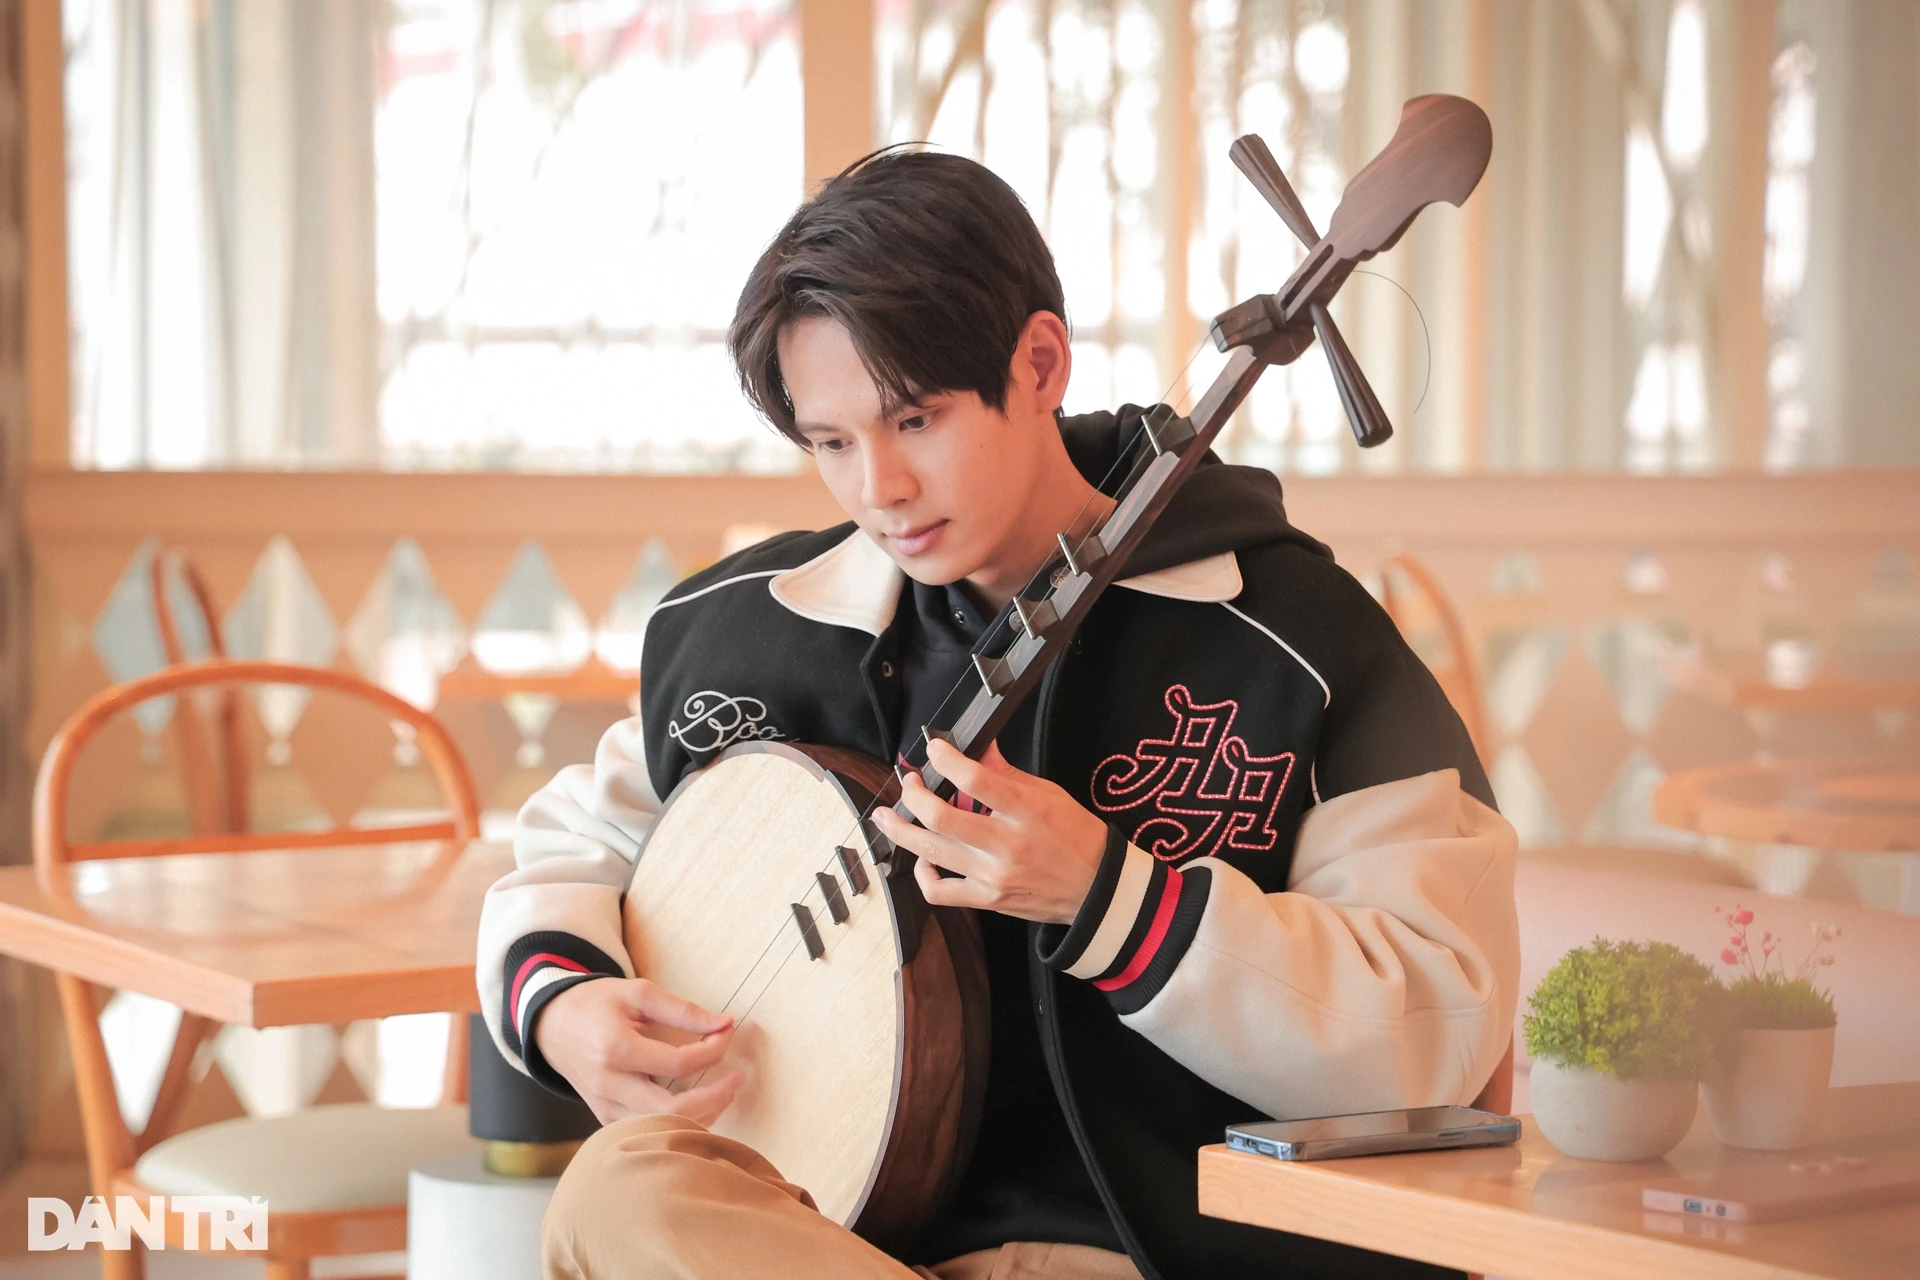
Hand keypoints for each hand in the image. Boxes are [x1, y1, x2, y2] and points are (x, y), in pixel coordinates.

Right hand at [534, 977, 743, 1125]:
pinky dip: (679, 1123)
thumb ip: (682, 1010)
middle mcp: (609, 1085)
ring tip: (724, 1090)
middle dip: (716, 1096)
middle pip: (674, 1110)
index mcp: (615, 1049)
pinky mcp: (605, 1118)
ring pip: (663, 1128)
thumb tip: (724, 1023)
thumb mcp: (636, 993)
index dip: (713, 1049)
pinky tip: (699, 1105)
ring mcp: (605, 1107)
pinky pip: (648, 1132)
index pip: (679, 1063)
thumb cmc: (595, 1004)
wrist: (550, 1025)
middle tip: (738, 1078)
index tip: (727, 1032)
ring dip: (702, 1114)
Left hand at [873, 738, 1107, 924]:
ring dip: (901, 831)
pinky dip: (923, 875)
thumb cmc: (1076, 836)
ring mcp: (994, 877)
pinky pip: (940, 892)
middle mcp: (1006, 845)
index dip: (946, 760)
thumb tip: (979, 747)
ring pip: (933, 853)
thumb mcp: (1050, 794)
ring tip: (886, 816)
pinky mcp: (988, 901)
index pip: (976, 779)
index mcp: (1026, 811)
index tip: (934, 748)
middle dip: (914, 796)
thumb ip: (1008, 773)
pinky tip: (922, 860)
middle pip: (942, 818)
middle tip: (908, 783)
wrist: (1098, 890)